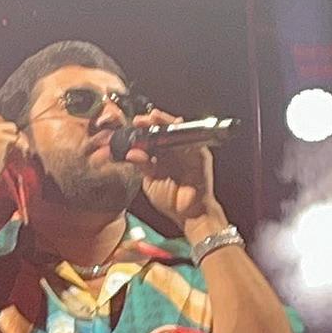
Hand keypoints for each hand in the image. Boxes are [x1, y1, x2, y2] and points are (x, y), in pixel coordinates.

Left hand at [124, 108, 219, 229]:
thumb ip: (142, 166)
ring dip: (165, 123)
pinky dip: (182, 130)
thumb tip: (132, 152)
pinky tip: (172, 126)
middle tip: (140, 120)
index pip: (151, 139)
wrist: (190, 214)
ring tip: (154, 118)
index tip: (132, 127)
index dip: (142, 132)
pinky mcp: (199, 154)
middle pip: (163, 131)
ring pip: (177, 131)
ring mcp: (187, 152)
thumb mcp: (151, 182)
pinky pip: (191, 138)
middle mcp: (174, 153)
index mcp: (161, 158)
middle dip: (152, 123)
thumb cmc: (172, 201)